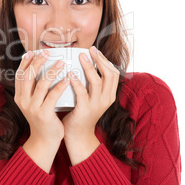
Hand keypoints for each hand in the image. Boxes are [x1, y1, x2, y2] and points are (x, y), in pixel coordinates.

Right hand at [15, 49, 70, 146]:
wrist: (44, 140)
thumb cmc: (43, 118)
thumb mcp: (33, 103)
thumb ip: (34, 89)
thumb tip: (41, 69)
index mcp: (19, 96)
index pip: (19, 75)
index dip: (25, 62)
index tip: (32, 52)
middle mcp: (23, 101)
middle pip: (28, 76)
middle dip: (37, 62)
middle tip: (47, 53)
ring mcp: (32, 107)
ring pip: (41, 84)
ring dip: (52, 71)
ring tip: (62, 62)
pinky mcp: (43, 113)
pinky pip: (52, 95)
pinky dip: (60, 85)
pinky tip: (67, 78)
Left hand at [62, 46, 119, 163]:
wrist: (77, 135)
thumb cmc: (81, 112)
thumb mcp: (91, 97)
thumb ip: (91, 84)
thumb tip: (84, 63)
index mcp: (109, 95)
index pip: (114, 73)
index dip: (105, 60)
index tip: (95, 50)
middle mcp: (106, 99)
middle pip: (109, 74)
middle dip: (100, 59)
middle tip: (89, 49)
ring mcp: (97, 105)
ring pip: (96, 81)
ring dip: (88, 67)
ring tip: (81, 56)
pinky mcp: (85, 110)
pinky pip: (82, 93)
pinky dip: (77, 82)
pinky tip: (70, 74)